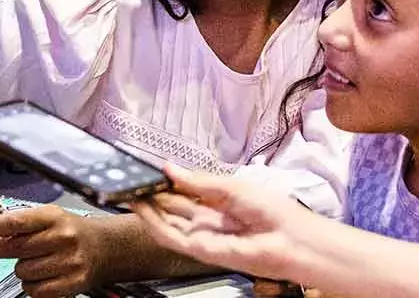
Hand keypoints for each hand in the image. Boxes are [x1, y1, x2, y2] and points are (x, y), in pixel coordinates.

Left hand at [0, 205, 104, 297]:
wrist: (105, 248)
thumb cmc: (71, 232)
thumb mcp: (49, 218)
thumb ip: (20, 223)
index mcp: (54, 217)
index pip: (16, 222)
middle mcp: (62, 238)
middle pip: (13, 248)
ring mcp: (68, 262)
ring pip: (21, 271)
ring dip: (21, 268)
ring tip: (36, 261)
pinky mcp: (71, 284)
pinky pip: (34, 290)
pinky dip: (32, 285)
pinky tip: (43, 275)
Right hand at [128, 166, 316, 283]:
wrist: (291, 240)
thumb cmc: (271, 210)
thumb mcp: (231, 187)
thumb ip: (198, 182)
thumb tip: (170, 168)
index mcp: (218, 203)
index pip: (184, 193)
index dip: (165, 182)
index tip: (147, 170)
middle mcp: (207, 221)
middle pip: (172, 208)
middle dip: (151, 196)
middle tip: (129, 181)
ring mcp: (203, 236)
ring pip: (167, 223)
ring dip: (146, 210)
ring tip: (127, 193)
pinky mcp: (201, 249)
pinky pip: (172, 237)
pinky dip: (154, 224)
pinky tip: (141, 209)